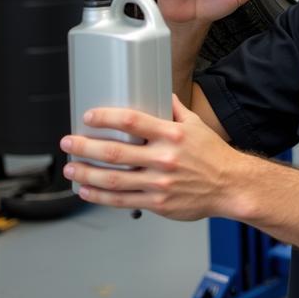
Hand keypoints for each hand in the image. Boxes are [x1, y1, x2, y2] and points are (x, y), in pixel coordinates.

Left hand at [60, 95, 241, 220]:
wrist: (230, 185)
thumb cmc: (213, 154)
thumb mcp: (196, 125)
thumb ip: (175, 110)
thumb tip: (162, 93)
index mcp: (171, 134)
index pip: (132, 122)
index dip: (106, 118)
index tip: (89, 116)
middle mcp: (163, 158)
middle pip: (115, 152)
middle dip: (85, 147)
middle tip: (68, 142)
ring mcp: (158, 183)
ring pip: (113, 179)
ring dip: (86, 173)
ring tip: (70, 168)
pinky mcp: (157, 203)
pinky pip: (122, 201)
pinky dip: (100, 196)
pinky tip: (87, 190)